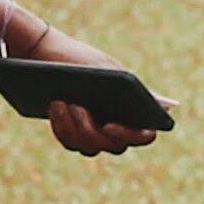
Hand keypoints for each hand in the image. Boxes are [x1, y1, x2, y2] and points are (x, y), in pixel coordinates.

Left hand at [12, 25, 164, 157]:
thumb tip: (155, 103)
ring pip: (89, 147)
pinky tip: (54, 105)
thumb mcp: (103, 67)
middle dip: (91, 129)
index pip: (145, 135)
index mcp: (134, 110)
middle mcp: (117, 129)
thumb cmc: (81, 59)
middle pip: (114, 146)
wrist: (48, 55)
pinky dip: (61, 126)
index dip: (132, 136)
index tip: (109, 125)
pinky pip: (70, 142)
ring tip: (59, 100)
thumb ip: (126, 84)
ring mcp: (95, 135)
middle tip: (78, 106)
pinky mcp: (74, 136)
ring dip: (73, 125)